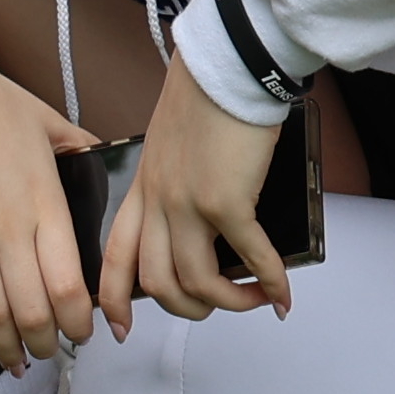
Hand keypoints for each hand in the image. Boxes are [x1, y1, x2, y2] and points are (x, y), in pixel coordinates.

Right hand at [0, 42, 102, 371]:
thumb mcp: (46, 121)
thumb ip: (79, 148)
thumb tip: (105, 154)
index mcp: (45, 205)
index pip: (71, 287)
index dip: (80, 323)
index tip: (84, 334)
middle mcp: (8, 228)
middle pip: (34, 312)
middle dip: (47, 345)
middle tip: (50, 354)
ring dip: (7, 345)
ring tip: (15, 358)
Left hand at [98, 62, 295, 328]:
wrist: (227, 66)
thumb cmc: (207, 96)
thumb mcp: (171, 145)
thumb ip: (177, 181)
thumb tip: (209, 215)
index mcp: (141, 188)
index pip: (112, 256)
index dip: (113, 299)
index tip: (119, 328)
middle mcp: (157, 201)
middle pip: (155, 282)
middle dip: (185, 309)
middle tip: (214, 307)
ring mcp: (188, 204)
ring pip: (195, 281)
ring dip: (230, 302)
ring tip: (254, 299)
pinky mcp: (226, 200)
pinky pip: (248, 256)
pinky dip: (269, 282)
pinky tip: (282, 292)